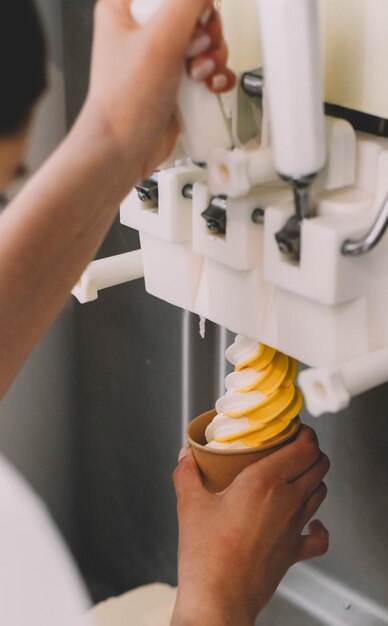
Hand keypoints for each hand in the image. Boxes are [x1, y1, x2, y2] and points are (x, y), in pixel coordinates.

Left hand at [85, 0, 234, 182]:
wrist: (125, 151)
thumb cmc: (124, 104)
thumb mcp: (159, 41)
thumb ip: (187, 3)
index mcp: (126, 7)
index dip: (191, 4)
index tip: (191, 23)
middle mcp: (146, 30)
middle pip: (197, 11)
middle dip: (206, 33)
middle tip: (193, 51)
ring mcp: (164, 57)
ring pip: (208, 39)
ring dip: (214, 57)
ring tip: (198, 75)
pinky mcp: (179, 81)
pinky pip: (211, 67)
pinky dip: (216, 76)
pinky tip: (208, 86)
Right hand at [171, 426, 329, 625]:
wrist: (218, 599)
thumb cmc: (206, 554)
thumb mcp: (189, 504)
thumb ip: (187, 472)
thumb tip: (185, 455)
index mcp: (264, 482)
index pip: (305, 447)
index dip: (305, 434)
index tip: (294, 429)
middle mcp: (287, 501)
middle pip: (319, 465)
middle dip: (311, 451)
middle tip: (294, 447)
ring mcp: (294, 527)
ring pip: (321, 492)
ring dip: (313, 479)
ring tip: (295, 475)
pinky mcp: (295, 552)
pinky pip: (319, 536)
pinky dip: (319, 525)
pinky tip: (309, 521)